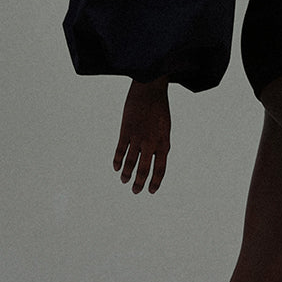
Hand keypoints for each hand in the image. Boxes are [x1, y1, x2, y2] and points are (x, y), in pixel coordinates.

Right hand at [113, 78, 170, 192]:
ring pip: (130, 162)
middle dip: (140, 183)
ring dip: (127, 174)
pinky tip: (115, 168)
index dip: (155, 182)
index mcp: (164, 143)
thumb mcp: (165, 128)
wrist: (150, 90)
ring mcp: (138, 137)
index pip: (160, 169)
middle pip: (145, 169)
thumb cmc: (159, 108)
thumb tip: (156, 158)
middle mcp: (151, 143)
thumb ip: (161, 144)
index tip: (151, 191)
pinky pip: (120, 150)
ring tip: (124, 181)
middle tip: (135, 191)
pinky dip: (117, 161)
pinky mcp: (126, 131)